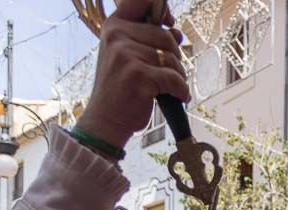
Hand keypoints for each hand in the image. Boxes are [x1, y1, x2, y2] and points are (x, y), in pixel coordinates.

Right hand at [75, 0, 188, 151]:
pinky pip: (174, 78)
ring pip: (172, 59)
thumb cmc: (122, 89)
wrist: (106, 120)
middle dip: (174, 57)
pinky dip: (181, 91)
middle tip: (166, 74)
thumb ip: (151, 41)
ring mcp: (126, 55)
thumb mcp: (130, 58)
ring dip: (178, 76)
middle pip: (166, 36)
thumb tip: (178, 32)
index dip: (162, 8)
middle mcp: (117, 35)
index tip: (169, 24)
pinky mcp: (138, 75)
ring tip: (167, 89)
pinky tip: (178, 97)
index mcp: (114, 26)